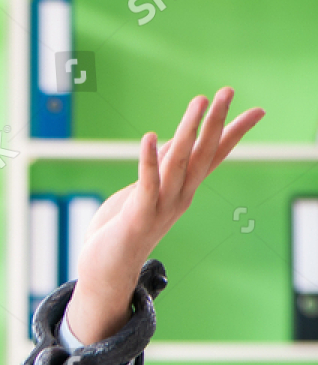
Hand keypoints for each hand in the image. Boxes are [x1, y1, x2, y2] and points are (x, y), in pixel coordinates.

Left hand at [66, 87, 264, 344]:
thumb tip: (174, 138)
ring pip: (179, 163)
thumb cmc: (121, 230)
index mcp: (183, 191)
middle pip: (203, 154)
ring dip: (189, 130)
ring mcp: (161, 207)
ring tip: (199, 101)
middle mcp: (179, 198)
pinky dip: (149, 159)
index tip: (258, 110)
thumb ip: (160, 168)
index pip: (214, 157)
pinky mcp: (138, 215)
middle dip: (216, 121)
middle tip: (227, 91)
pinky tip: (151, 136)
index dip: (234, 133)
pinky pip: (146, 182)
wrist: (106, 272)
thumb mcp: (144, 192)